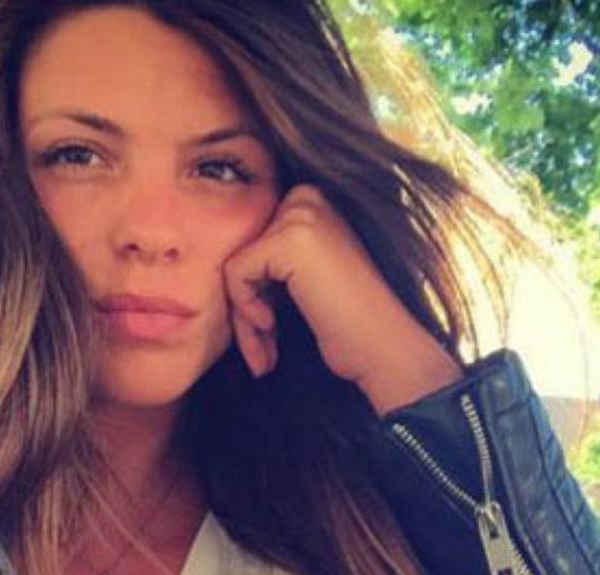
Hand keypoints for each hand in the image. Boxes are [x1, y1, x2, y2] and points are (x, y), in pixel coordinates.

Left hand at [222, 184, 460, 413]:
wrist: (383, 347)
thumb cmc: (346, 324)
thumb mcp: (303, 279)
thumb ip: (270, 262)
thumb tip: (216, 267)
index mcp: (311, 202)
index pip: (252, 243)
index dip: (254, 292)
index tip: (270, 328)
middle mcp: (308, 198)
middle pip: (241, 252)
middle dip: (245, 306)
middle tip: (263, 346)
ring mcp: (301, 214)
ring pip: (235, 265)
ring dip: (243, 317)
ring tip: (264, 352)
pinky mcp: (290, 238)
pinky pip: (235, 272)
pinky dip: (245, 308)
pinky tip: (272, 326)